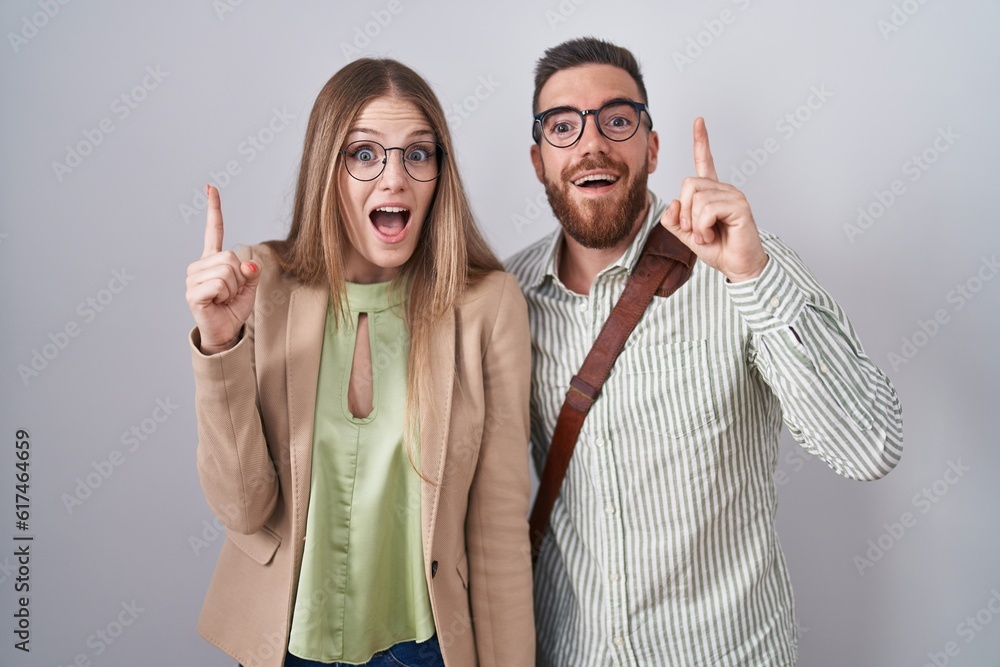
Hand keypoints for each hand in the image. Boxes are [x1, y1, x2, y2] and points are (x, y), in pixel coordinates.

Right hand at [184, 185, 259, 353]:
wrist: (225, 332)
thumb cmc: (233, 308)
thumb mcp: (250, 287)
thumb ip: (252, 272)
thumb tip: (248, 265)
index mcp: (212, 260)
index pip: (213, 230)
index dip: (213, 209)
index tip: (210, 187)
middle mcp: (199, 266)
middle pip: (230, 257)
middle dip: (240, 277)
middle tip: (231, 292)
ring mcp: (193, 278)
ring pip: (227, 271)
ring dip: (234, 288)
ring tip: (224, 299)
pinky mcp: (192, 292)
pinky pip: (219, 284)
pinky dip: (226, 295)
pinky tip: (216, 302)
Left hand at [659, 117, 768, 282]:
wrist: (737, 266)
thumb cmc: (717, 248)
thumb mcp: (687, 234)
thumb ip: (675, 220)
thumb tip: (674, 204)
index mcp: (711, 192)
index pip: (706, 161)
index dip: (701, 141)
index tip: (699, 121)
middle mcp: (723, 189)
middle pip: (689, 183)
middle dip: (685, 211)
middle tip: (695, 231)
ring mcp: (733, 195)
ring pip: (697, 198)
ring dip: (695, 223)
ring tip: (707, 235)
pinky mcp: (739, 205)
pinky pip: (707, 209)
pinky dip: (703, 227)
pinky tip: (712, 235)